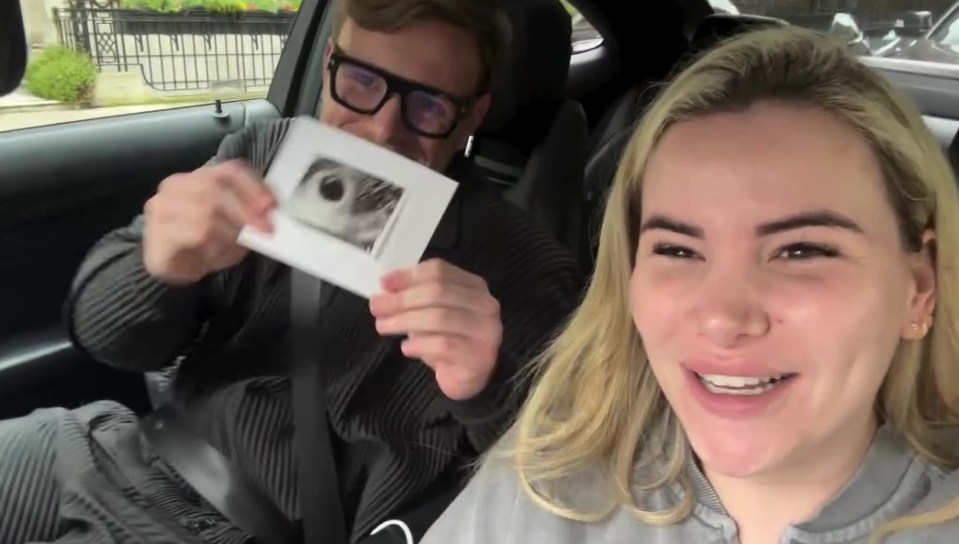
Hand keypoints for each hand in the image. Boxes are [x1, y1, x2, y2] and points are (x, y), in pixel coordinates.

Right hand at [143, 159, 274, 283]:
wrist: (171, 269)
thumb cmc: (205, 244)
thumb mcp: (235, 227)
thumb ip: (250, 216)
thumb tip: (269, 216)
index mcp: (198, 177)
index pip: (228, 171)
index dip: (253, 186)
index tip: (272, 205)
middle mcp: (176, 185)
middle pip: (216, 187)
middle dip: (246, 209)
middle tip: (265, 229)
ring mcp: (162, 207)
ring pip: (204, 209)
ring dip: (230, 228)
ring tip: (239, 242)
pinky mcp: (157, 233)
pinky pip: (191, 233)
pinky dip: (212, 243)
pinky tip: (214, 252)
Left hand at [369, 259, 502, 400]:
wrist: (469, 378)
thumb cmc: (449, 341)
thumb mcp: (432, 313)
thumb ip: (415, 297)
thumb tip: (386, 287)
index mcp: (474, 286)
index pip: (440, 271)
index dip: (408, 275)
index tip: (383, 283)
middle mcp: (485, 305)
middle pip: (438, 292)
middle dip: (402, 299)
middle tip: (376, 307)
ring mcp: (486, 331)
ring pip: (439, 317)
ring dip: (405, 320)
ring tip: (383, 326)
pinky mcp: (478, 357)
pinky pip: (443, 345)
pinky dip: (419, 344)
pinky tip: (406, 347)